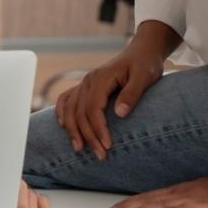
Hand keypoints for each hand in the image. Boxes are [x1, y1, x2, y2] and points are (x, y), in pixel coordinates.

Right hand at [54, 23, 174, 159]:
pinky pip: (66, 99)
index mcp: (102, 78)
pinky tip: (63, 127)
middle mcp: (88, 80)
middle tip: (101, 156)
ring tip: (79, 149)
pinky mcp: (85, 86)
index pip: (93, 108)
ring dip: (73, 130)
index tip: (108, 145)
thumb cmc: (145, 64)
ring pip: (70, 109)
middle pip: (80, 112)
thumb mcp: (144, 77)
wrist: (142, 51)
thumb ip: (131, 94)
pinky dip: (62, 113)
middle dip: (88, 136)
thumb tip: (120, 114)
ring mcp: (85, 83)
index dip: (98, 128)